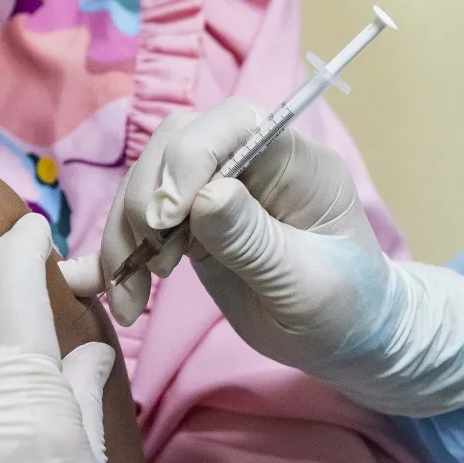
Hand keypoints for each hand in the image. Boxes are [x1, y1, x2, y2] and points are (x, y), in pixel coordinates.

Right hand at [64, 100, 463, 416]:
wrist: (348, 339)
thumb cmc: (346, 310)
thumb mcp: (307, 287)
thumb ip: (256, 241)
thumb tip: (206, 195)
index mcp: (295, 163)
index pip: (233, 124)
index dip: (190, 158)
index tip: (169, 218)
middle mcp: (252, 164)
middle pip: (175, 143)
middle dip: (146, 197)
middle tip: (151, 260)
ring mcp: (218, 190)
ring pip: (148, 180)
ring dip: (125, 233)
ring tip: (131, 294)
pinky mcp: (193, 223)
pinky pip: (143, 220)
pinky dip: (120, 254)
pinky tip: (115, 294)